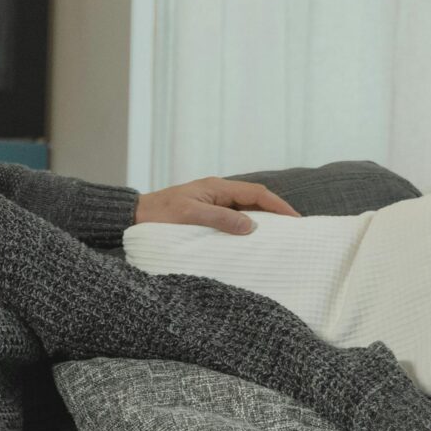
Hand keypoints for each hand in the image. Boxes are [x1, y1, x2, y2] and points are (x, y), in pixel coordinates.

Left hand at [135, 177, 300, 234]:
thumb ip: (219, 219)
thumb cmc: (158, 215)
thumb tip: (251, 225)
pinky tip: (252, 243)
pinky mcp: (206, 216)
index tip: (296, 220)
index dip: (278, 206)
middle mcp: (218, 193)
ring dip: (262, 224)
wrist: (134, 217)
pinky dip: (246, 230)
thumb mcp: (189, 215)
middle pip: (255, 201)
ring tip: (279, 240)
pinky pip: (233, 221)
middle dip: (276, 214)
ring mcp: (212, 204)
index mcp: (216, 187)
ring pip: (245, 212)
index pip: (256, 193)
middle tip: (295, 232)